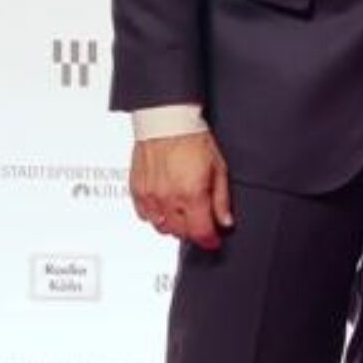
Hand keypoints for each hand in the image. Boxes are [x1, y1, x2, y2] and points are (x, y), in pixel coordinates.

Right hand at [130, 130, 232, 250]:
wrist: (167, 121)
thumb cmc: (192, 138)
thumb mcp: (218, 168)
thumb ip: (221, 199)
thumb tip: (225, 220)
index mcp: (191, 194)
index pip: (200, 232)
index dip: (210, 240)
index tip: (214, 240)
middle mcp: (168, 198)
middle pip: (181, 233)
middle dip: (194, 231)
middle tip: (201, 222)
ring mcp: (150, 196)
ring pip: (161, 228)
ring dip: (174, 225)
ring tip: (184, 213)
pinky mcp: (137, 191)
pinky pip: (144, 216)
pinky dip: (155, 216)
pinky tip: (165, 206)